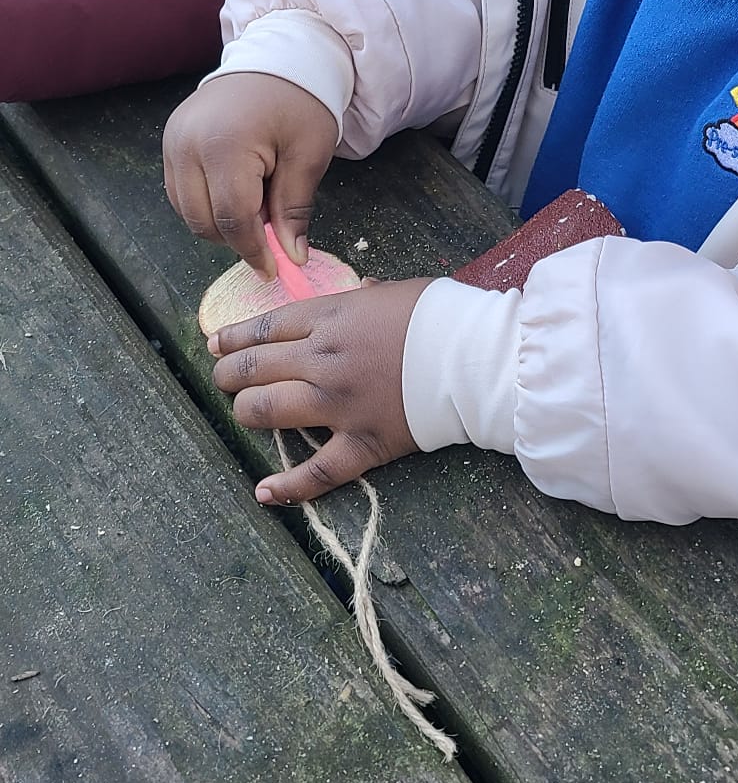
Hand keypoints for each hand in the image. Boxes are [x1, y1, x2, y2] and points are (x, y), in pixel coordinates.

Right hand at [164, 73, 337, 277]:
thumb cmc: (300, 101)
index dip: (254, 250)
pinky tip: (238, 189)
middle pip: (203, 220)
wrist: (278, 55)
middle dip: (237, 236)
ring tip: (258, 200)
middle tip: (272, 227)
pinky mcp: (170, 140)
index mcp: (224, 144)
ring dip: (221, 221)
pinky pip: (180, 191)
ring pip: (187, 210)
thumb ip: (294, 208)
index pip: (232, 218)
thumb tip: (292, 257)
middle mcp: (187, 144)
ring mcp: (173, 141)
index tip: (273, 268)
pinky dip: (207, 202)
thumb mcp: (308, 154)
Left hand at [208, 277, 431, 502]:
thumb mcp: (396, 290)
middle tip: (223, 380)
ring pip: (268, 411)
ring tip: (242, 412)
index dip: (235, 338)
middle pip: (256, 368)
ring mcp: (338, 405)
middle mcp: (323, 360)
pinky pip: (317, 472)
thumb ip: (368, 296)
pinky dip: (287, 486)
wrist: (475, 357)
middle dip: (230, 374)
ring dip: (246, 412)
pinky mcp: (361, 443)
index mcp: (331, 319)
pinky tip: (264, 492)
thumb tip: (363, 290)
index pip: (266, 328)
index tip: (216, 344)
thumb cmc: (441, 316)